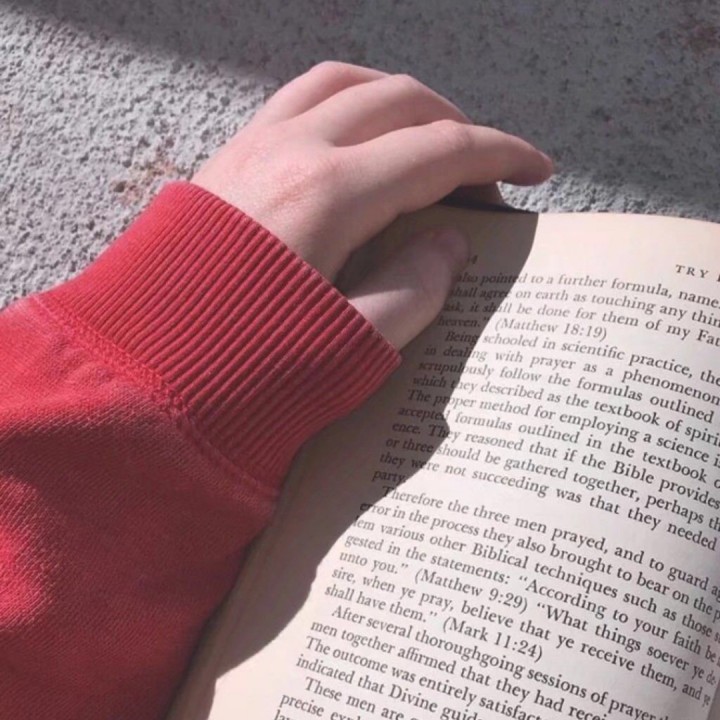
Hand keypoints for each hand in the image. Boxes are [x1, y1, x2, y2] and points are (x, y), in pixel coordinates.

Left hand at [191, 62, 552, 348]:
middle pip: (400, 102)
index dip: (500, 155)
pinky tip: (356, 138)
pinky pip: (299, 98)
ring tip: (427, 138)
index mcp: (332, 194)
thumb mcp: (351, 346)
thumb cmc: (246, 370)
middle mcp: (292, 149)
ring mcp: (252, 144)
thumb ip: (415, 289)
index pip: (440, 151)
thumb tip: (452, 244)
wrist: (142, 375)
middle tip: (483, 172)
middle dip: (457, 127)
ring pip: (346, 84)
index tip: (537, 169)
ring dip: (400, 102)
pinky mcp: (227, 157)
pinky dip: (346, 102)